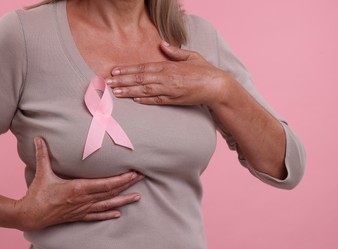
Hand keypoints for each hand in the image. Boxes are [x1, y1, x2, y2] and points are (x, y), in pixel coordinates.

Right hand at [14, 137, 143, 231]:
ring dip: (124, 200)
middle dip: (128, 184)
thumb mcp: (42, 173)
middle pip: (111, 192)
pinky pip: (97, 215)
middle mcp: (84, 199)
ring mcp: (83, 209)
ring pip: (108, 204)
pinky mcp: (79, 216)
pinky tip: (118, 214)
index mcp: (78, 188)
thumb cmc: (37, 194)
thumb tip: (39, 138)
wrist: (30, 216)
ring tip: (138, 197)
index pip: (106, 184)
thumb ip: (43, 155)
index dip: (121, 179)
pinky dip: (108, 214)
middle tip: (142, 177)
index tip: (133, 173)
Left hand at [106, 41, 233, 107]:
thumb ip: (175, 52)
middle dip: (122, 81)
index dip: (128, 70)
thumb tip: (162, 44)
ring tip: (115, 92)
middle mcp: (167, 79)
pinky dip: (144, 101)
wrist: (216, 87)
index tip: (115, 71)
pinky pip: (156, 101)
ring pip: (145, 91)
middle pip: (140, 80)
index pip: (143, 68)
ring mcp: (170, 91)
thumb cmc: (204, 71)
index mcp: (169, 67)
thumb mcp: (191, 56)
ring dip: (128, 92)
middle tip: (107, 83)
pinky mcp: (174, 101)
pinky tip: (133, 100)